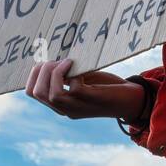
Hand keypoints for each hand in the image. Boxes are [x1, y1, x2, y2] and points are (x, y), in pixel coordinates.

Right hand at [25, 59, 146, 121]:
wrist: (133, 101)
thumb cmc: (108, 88)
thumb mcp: (83, 78)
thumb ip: (68, 73)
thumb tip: (53, 57)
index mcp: (61, 103)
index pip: (32, 93)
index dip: (32, 74)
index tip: (46, 61)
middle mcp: (66, 108)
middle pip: (37, 93)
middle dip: (41, 71)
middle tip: (56, 60)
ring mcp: (79, 107)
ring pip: (51, 95)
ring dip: (53, 73)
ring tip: (65, 62)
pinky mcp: (92, 100)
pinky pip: (73, 89)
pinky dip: (71, 74)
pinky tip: (77, 66)